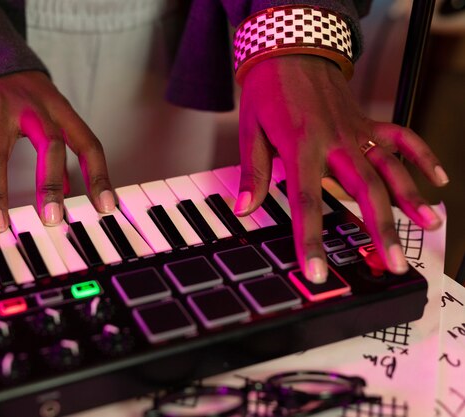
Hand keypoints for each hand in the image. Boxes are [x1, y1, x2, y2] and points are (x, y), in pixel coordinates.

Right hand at [0, 71, 114, 232]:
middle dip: (49, 185)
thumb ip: (61, 145)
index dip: (99, 175)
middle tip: (51, 219)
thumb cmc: (24, 95)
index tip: (105, 206)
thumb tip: (68, 189)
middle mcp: (31, 106)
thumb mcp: (50, 111)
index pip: (87, 143)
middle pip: (47, 145)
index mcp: (59, 108)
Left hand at [234, 55, 448, 281]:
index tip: (318, 272)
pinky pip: (402, 138)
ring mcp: (356, 131)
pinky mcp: (367, 122)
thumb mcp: (251, 131)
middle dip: (380, 230)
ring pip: (390, 168)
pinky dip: (422, 155)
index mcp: (302, 147)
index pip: (307, 203)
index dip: (312, 242)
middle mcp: (335, 142)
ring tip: (428, 225)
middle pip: (364, 191)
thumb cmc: (269, 91)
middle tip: (392, 262)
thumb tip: (245, 208)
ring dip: (410, 198)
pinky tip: (436, 179)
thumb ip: (254, 172)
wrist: (290, 50)